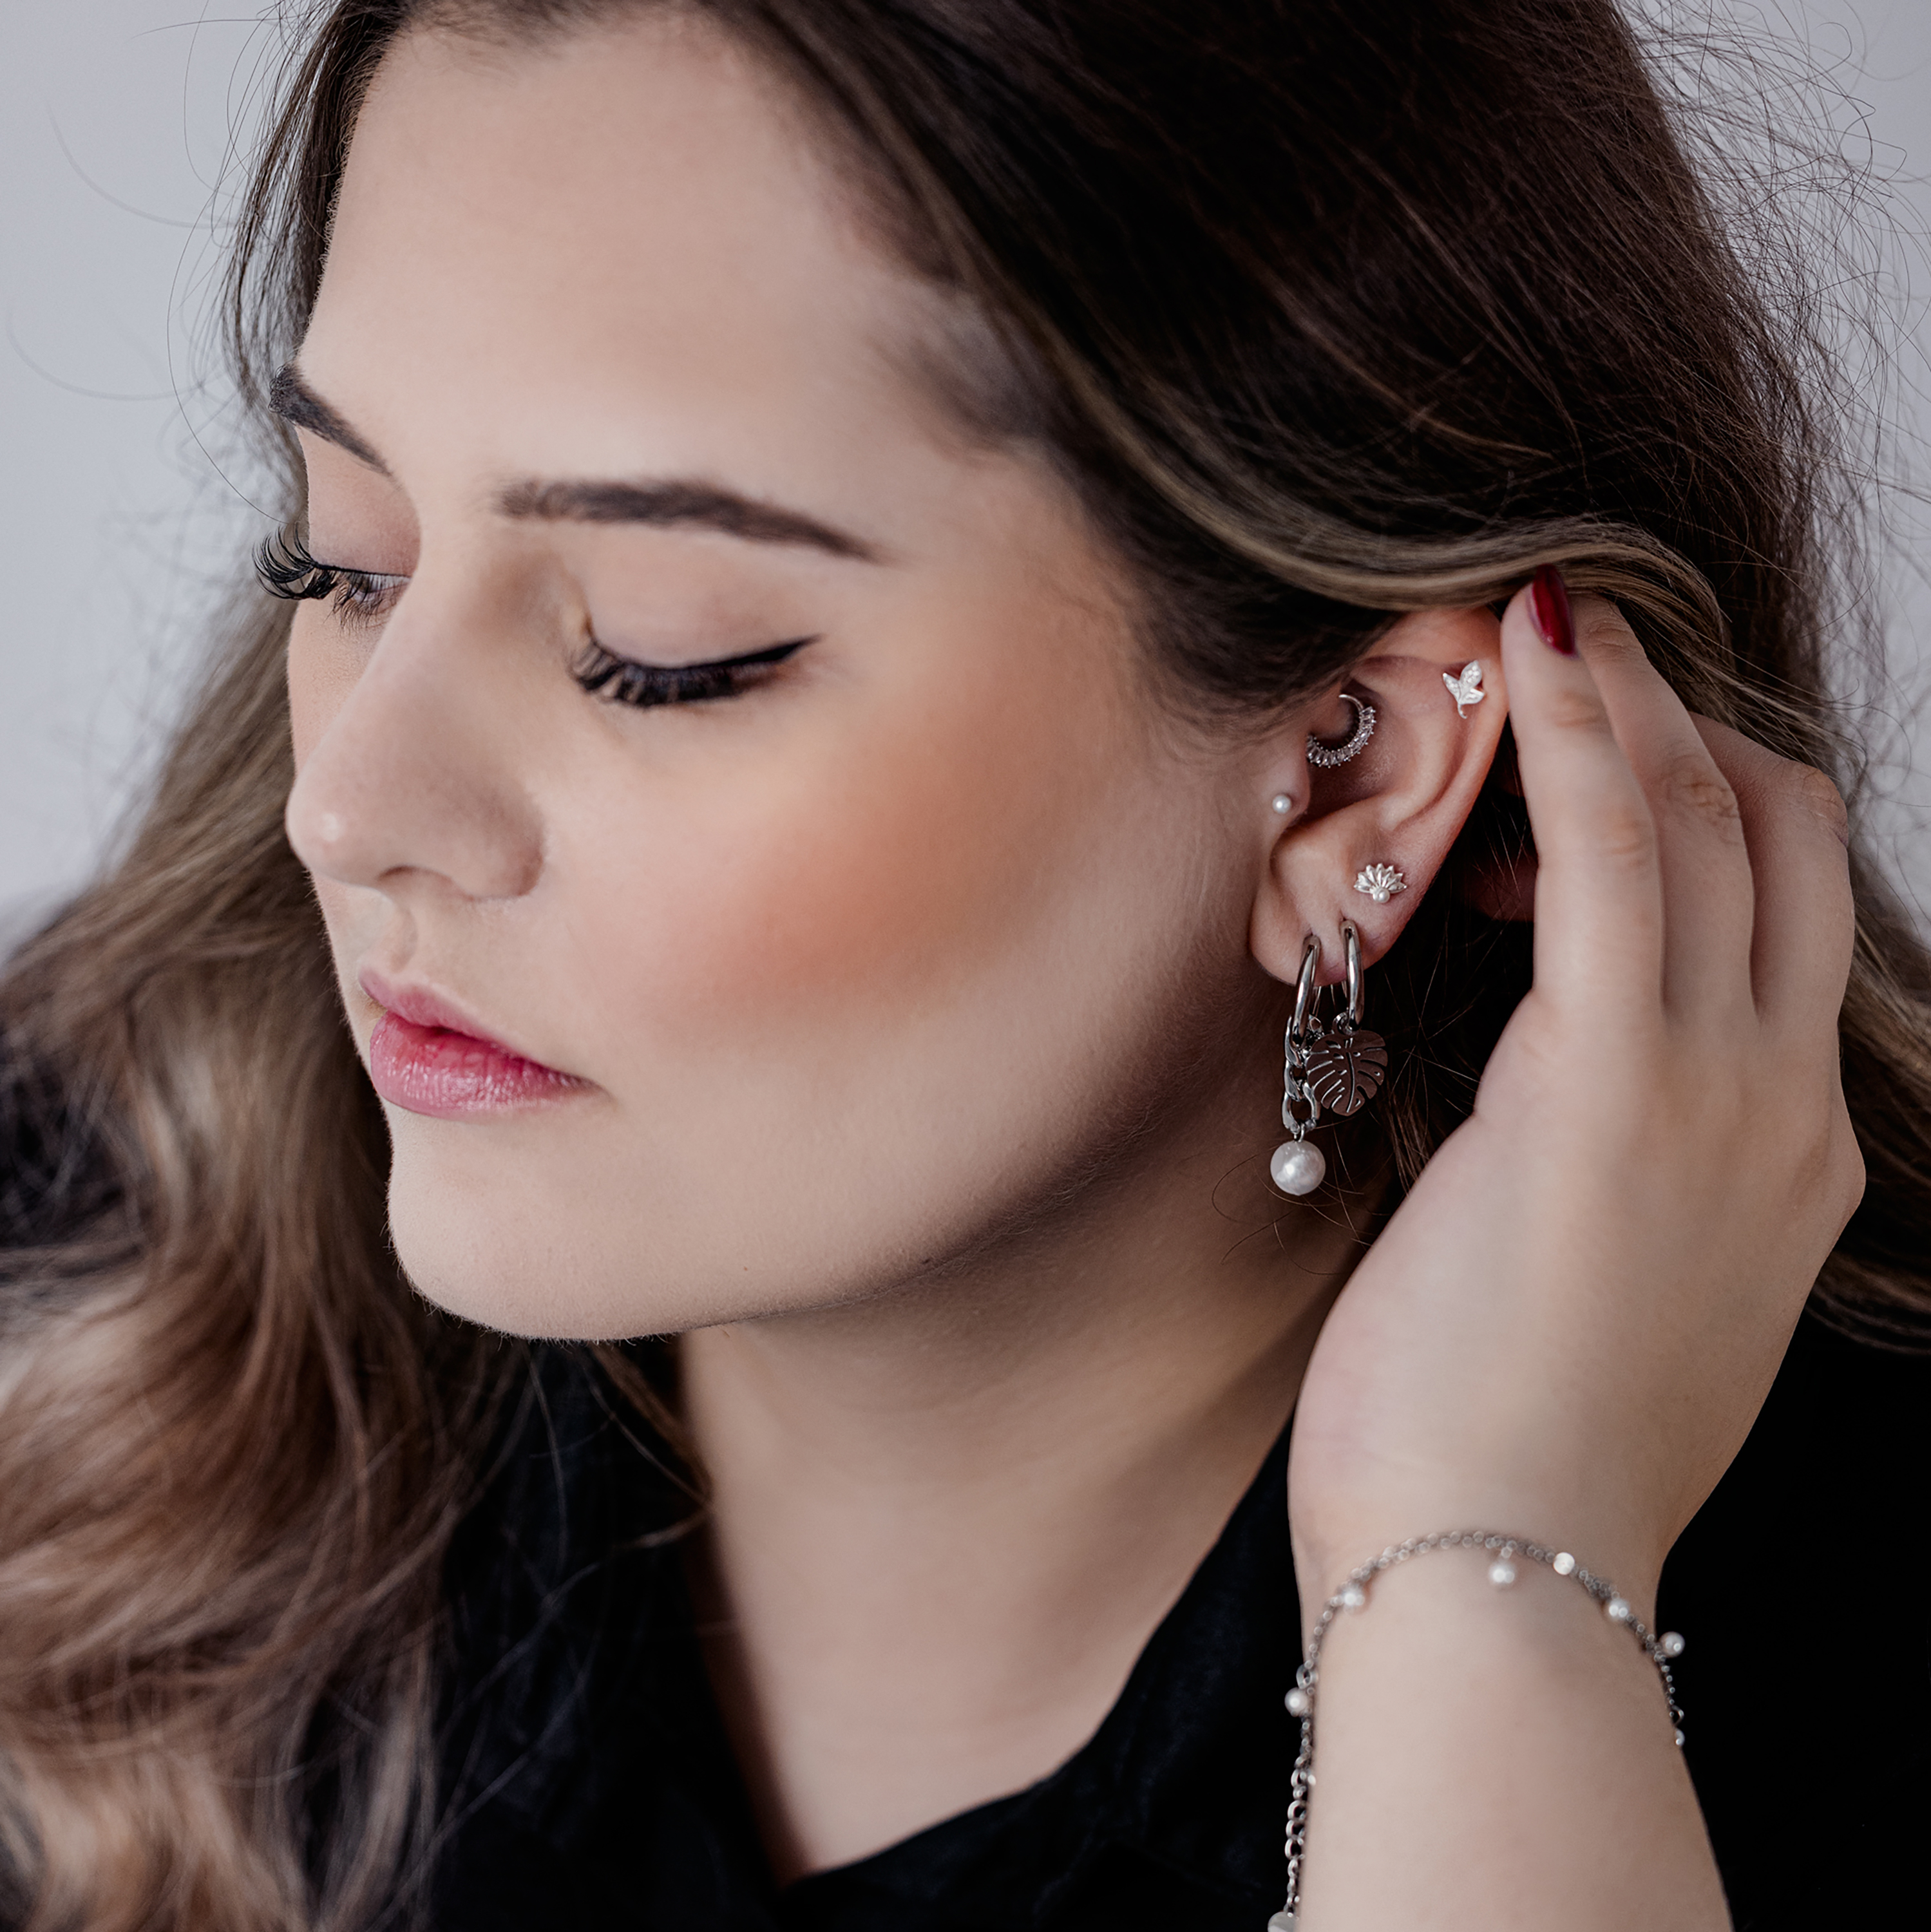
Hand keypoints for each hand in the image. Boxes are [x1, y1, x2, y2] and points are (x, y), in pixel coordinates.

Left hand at [1287, 579, 1863, 1614]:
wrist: (1497, 1574)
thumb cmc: (1507, 1443)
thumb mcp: (1597, 1286)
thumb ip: (1602, 1173)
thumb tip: (1534, 1097)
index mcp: (1786, 1157)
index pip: (1780, 919)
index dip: (1696, 811)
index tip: (1579, 768)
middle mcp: (1784, 1106)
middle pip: (1771, 843)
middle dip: (1674, 731)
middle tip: (1563, 665)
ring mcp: (1717, 1092)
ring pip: (1704, 826)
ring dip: (1622, 704)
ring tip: (1537, 623)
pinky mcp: (1612, 1090)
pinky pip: (1615, 861)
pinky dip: (1576, 740)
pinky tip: (1528, 652)